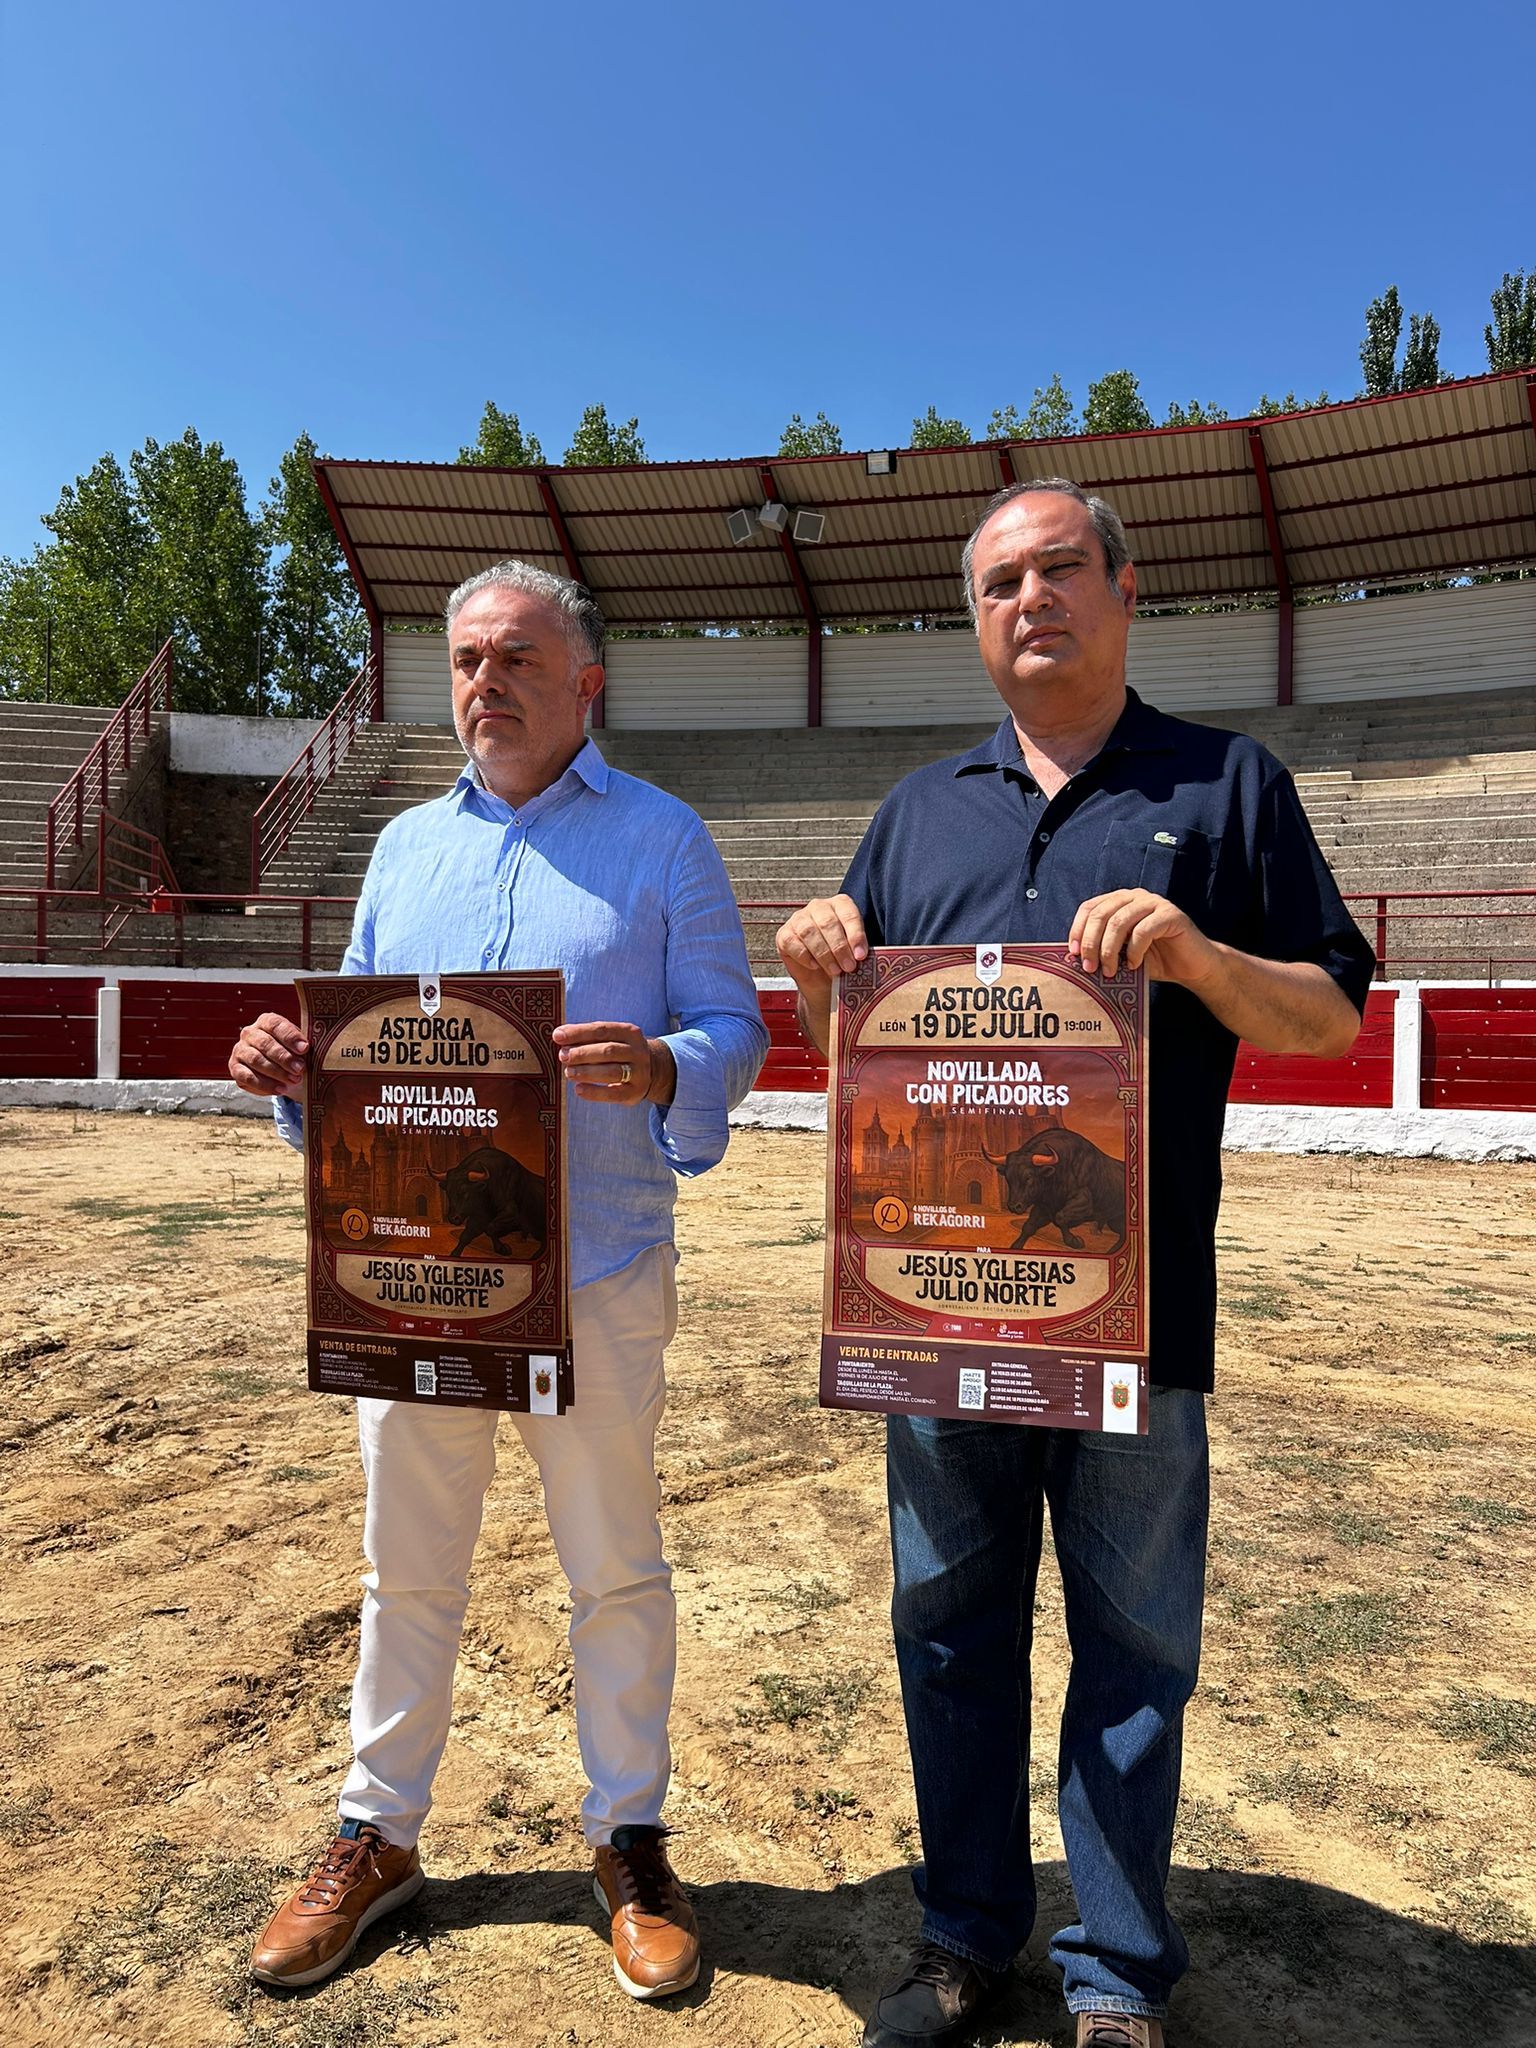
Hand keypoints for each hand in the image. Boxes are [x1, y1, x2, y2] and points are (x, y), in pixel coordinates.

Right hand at [229, 1012, 307, 1098]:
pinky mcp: (235, 1068)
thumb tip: (305, 1048)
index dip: (290, 1036)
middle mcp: (250, 1033)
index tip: (304, 1048)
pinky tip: (280, 1089)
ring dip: (276, 1072)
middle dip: (284, 1057)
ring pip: (256, 1060)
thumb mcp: (300, 1047)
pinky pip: (248, 1077)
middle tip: (300, 1069)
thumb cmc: (293, 1055)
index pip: (275, 1025)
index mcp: (266, 1021)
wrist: (283, 1073)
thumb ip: (302, 1046)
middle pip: (265, 1043)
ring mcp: (240, 1050)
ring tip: (294, 1080)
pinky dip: (265, 1085)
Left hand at [552, 1020, 675, 1106]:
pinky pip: (613, 1093)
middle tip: (562, 1056)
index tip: (557, 1036)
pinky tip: (578, 1089)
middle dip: (582, 1053)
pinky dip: (594, 1092)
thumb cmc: (620, 1052)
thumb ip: (588, 1037)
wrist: (652, 1070)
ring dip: (586, 1072)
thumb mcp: (611, 1039)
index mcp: (630, 1033)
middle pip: (608, 1050)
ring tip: (568, 1072)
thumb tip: (559, 1036)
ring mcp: (639, 1073)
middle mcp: (638, 1051)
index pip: (602, 1029)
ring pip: (612, 1071)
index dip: (579, 1032)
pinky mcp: (635, 1092)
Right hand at [775, 894, 867, 991]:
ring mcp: (799, 919)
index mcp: (840, 904)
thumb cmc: (840, 960)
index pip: (849, 914)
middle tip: (848, 967)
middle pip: (828, 923)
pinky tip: (815, 966)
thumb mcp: (854, 953)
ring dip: (824, 954)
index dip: (855, 935)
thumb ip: (858, 949)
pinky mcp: (784, 934)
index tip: (861, 955)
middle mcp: (818, 907)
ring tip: (834, 970)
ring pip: (809, 932)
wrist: (820, 978)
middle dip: (839, 947)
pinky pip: (793, 942)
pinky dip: (805, 956)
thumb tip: (862, 956)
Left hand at [1068, 889, 1219, 986]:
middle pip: (1101, 914)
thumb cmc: (1155, 960)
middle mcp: (1135, 897)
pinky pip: (1143, 930)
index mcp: (1120, 901)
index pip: (1090, 908)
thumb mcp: (1122, 954)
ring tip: (1110, 971)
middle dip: (1091, 943)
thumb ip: (1103, 949)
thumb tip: (1075, 957)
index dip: (1078, 930)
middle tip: (1089, 968)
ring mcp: (1154, 903)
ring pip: (1119, 921)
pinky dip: (1134, 951)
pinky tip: (1134, 965)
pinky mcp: (1171, 915)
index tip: (1073, 954)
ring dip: (1109, 949)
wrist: (1192, 967)